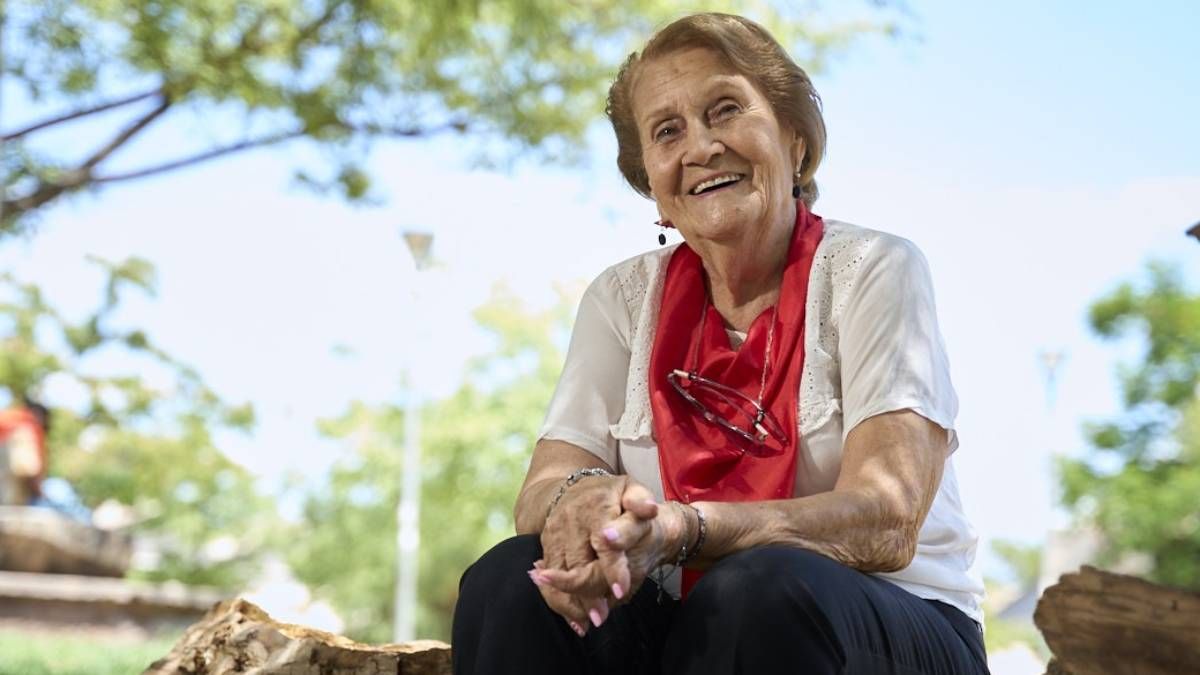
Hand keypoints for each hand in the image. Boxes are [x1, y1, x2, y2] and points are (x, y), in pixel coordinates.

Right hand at [531, 473, 626, 634]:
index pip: (605, 540)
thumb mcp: (631, 489)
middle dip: (587, 593)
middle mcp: (571, 521)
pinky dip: (558, 599)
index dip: (612, 566)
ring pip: (558, 574)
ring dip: (570, 601)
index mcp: (596, 507)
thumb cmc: (611, 494)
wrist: (574, 490)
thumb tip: (650, 510)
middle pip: (577, 563)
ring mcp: (555, 535)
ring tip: (586, 624)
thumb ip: (640, 501)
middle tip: (600, 617)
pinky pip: (549, 577)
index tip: (622, 589)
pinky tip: (574, 619)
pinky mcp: (546, 547)